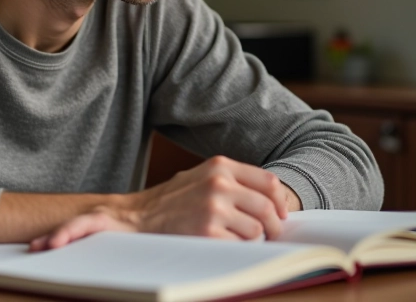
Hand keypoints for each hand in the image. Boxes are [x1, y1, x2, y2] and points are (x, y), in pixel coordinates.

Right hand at [31, 156, 289, 249]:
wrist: (135, 217)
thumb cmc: (170, 200)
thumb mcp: (200, 177)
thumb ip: (232, 181)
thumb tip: (271, 194)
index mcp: (220, 166)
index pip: (268, 182)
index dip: (279, 202)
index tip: (280, 214)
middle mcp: (220, 183)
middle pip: (267, 208)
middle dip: (273, 226)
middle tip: (268, 235)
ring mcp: (215, 208)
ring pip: (256, 230)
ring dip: (252, 240)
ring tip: (236, 240)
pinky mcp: (208, 232)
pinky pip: (240, 246)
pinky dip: (236, 250)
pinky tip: (221, 246)